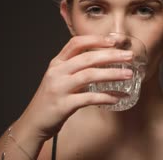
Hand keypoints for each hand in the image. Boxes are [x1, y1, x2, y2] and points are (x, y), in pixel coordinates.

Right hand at [14, 35, 133, 141]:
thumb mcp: (58, 78)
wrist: (33, 123)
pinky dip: (106, 97)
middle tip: (129, 56)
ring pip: (89, 75)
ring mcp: (59, 88)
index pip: (76, 43)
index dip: (95, 40)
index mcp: (57, 63)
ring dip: (112, 74)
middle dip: (111, 55)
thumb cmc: (50, 100)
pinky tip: (117, 97)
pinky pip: (89, 98)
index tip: (113, 41)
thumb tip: (100, 60)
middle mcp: (57, 72)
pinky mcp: (64, 105)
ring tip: (128, 74)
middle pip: (87, 58)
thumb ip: (74, 69)